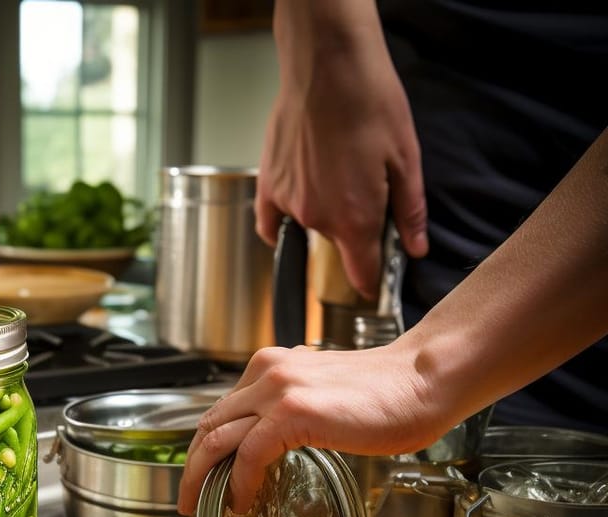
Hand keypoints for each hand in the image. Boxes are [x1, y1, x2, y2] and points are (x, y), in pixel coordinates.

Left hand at [177, 343, 445, 515]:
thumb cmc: (387, 394)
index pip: (221, 411)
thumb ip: (292, 413)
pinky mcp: (292, 412)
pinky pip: (247, 455)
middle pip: (208, 425)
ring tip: (199, 506)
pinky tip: (241, 502)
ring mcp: (276, 391)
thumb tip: (275, 448)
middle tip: (187, 499)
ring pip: (216, 439)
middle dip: (192, 466)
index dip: (205, 448)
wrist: (424, 379)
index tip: (202, 476)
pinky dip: (238, 483)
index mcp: (271, 367)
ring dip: (200, 478)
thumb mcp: (323, 397)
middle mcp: (266, 373)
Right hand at [254, 2, 427, 297]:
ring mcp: (290, 205)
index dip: (372, 282)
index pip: (361, 274)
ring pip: (312, 227)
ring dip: (325, 213)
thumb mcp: (406, 158)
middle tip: (368, 192)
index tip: (375, 283)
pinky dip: (284, 223)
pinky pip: (272, 223)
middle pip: (339, 246)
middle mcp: (319, 220)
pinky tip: (298, 207)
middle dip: (354, 231)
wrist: (327, 65)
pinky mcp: (269, 187)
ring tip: (337, 173)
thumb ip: (409, 212)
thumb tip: (415, 248)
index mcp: (356, 220)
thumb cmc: (370, 102)